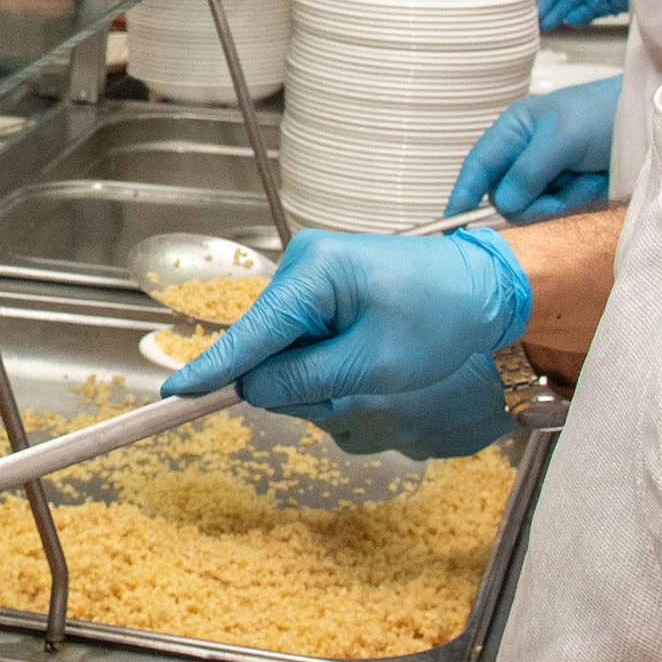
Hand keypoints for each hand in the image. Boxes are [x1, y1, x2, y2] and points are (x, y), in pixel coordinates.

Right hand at [167, 227, 528, 458]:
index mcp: (315, 272)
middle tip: (349, 389)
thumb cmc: (446, 314)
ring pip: (282, 352)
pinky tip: (358, 362)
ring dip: (315, 378)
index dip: (213, 371)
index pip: (250, 333)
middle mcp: (304, 265)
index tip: (174, 396)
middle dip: (296, 383)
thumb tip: (251, 389)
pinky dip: (323, 365)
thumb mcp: (376, 363)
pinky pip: (301, 343)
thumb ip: (306, 380)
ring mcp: (312, 278)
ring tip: (367, 369)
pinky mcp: (322, 293)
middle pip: (263, 348)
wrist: (488, 288)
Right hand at [448, 75, 621, 222]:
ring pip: (532, 209)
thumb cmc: (605, 114)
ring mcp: (548, 175)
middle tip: (556, 198)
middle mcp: (526, 155)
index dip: (463, 194)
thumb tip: (505, 204)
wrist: (652, 123)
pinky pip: (558, 212)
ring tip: (585, 181)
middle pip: (504, 197)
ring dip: (558, 203)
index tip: (453, 223)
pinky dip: (576, 203)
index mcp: (515, 131)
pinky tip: (593, 185)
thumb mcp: (562, 138)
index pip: (478, 166)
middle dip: (529, 202)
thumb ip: (528, 171)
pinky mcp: (570, 192)